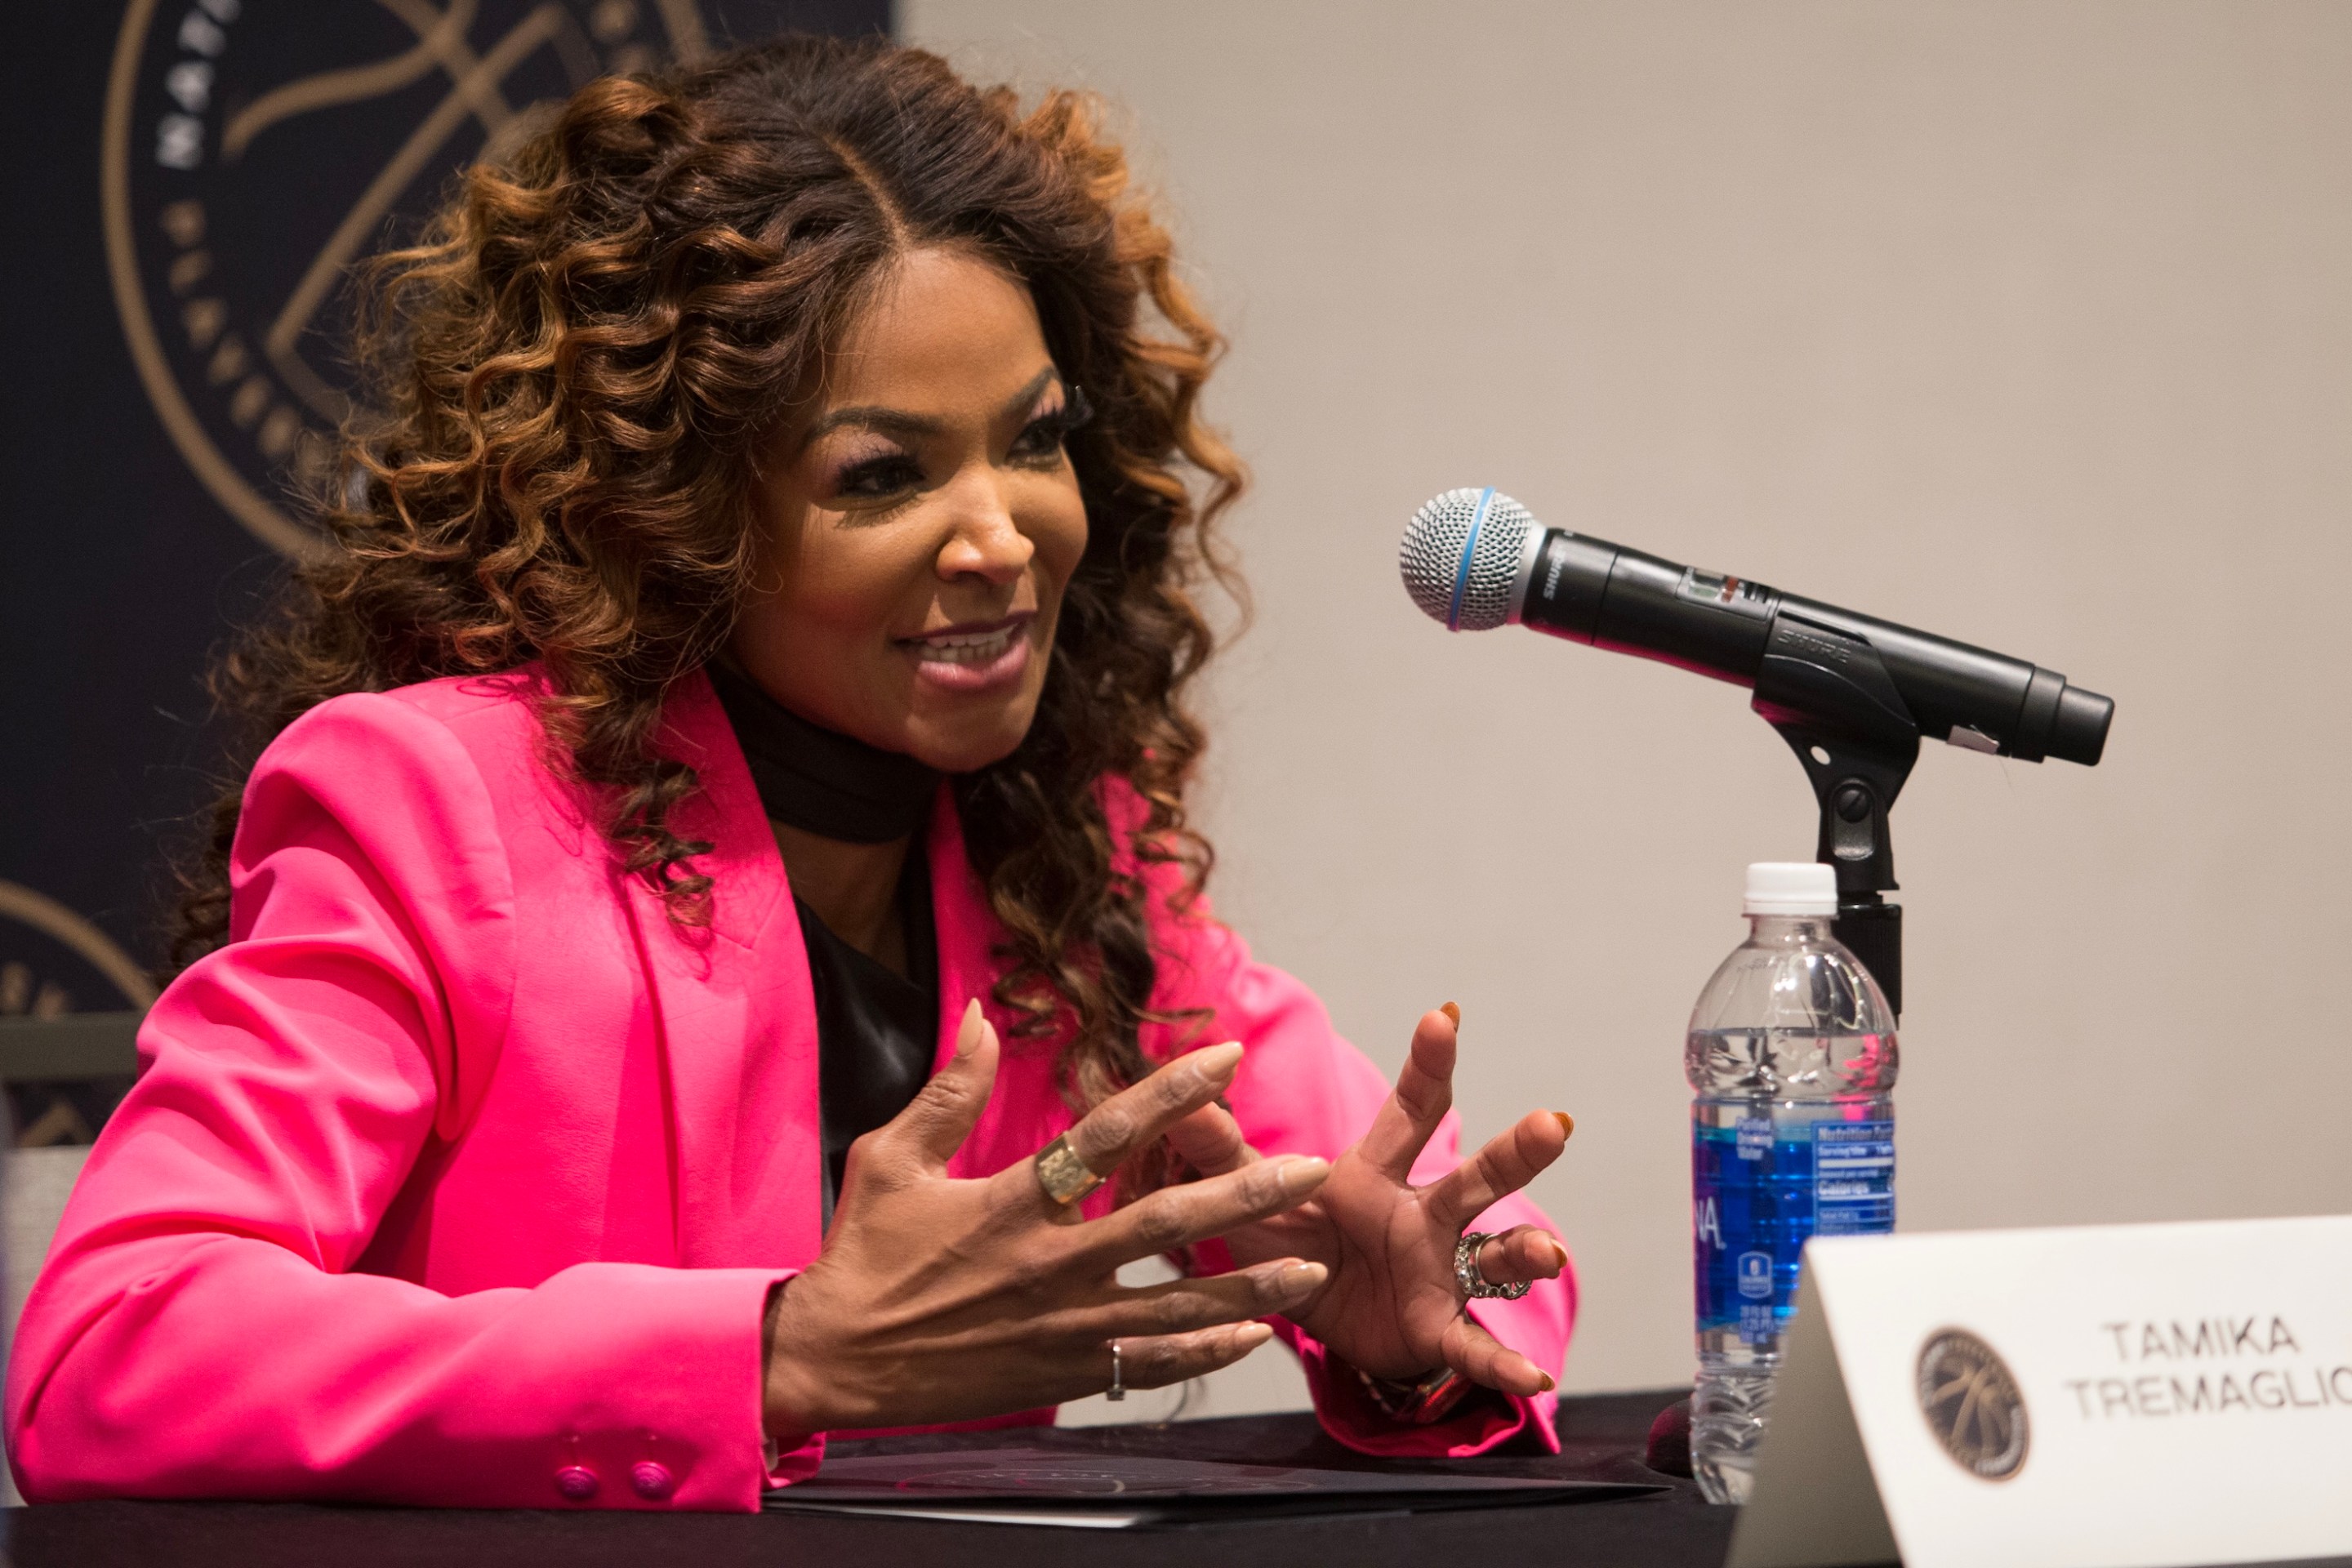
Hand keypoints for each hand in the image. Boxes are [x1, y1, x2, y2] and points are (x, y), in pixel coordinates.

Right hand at [761, 1001, 1334, 1441]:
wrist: (832, 1361)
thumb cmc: (863, 1254)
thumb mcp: (892, 1158)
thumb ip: (949, 1089)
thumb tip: (978, 1015)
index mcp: (1012, 1199)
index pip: (1108, 1134)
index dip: (1172, 1092)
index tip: (1227, 1056)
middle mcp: (1048, 1262)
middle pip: (1168, 1222)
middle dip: (1247, 1193)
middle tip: (1312, 1170)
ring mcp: (1060, 1324)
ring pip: (1175, 1302)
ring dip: (1249, 1284)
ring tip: (1312, 1264)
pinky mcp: (1059, 1373)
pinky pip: (1146, 1364)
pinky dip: (1202, 1350)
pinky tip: (1252, 1336)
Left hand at [1164, 1004, 1570, 1398]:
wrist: (1316, 1319)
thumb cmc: (1292, 1242)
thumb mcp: (1252, 1199)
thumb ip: (1221, 1150)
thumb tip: (1185, 1092)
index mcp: (1375, 1175)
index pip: (1408, 1112)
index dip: (1427, 1065)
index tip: (1444, 1015)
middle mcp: (1421, 1214)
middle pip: (1473, 1178)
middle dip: (1515, 1151)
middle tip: (1555, 1123)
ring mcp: (1439, 1271)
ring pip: (1493, 1253)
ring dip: (1525, 1251)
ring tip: (1548, 1254)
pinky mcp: (1437, 1328)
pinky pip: (1474, 1344)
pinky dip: (1502, 1360)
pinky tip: (1533, 1375)